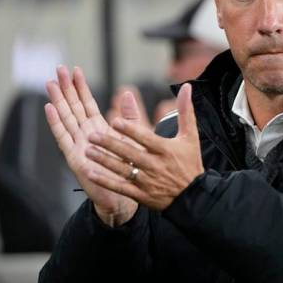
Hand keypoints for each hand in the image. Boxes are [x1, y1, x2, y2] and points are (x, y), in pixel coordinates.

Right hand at [44, 66, 142, 226]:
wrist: (123, 196)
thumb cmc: (127, 169)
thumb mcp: (132, 138)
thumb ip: (130, 116)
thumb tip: (127, 92)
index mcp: (99, 129)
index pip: (88, 103)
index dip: (81, 87)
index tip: (75, 69)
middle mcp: (85, 134)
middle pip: (73, 107)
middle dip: (66, 88)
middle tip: (58, 68)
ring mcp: (78, 145)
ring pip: (65, 118)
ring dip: (57, 100)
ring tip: (50, 83)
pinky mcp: (74, 157)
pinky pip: (63, 137)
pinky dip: (55, 123)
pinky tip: (49, 108)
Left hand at [85, 83, 203, 210]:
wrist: (194, 196)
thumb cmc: (190, 163)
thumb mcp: (190, 136)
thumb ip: (185, 111)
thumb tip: (186, 86)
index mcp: (165, 150)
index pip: (145, 138)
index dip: (130, 130)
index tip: (114, 121)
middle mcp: (155, 165)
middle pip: (129, 153)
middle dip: (110, 144)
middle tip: (91, 136)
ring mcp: (147, 181)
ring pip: (122, 170)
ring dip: (104, 161)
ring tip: (88, 151)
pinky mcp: (141, 195)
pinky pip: (121, 188)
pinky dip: (106, 181)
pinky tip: (91, 173)